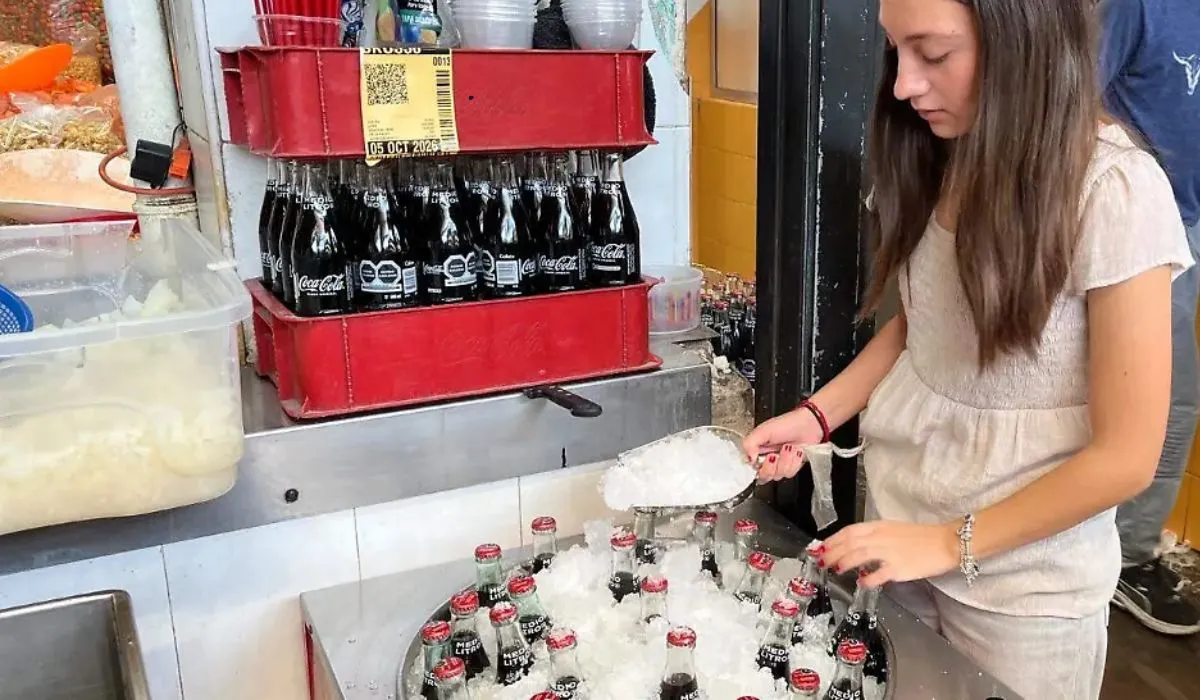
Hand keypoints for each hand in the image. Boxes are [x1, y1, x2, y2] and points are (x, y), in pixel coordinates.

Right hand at [743, 408, 826, 482]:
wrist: (807, 426)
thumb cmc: (786, 425)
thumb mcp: (762, 431)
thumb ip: (749, 444)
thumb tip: (748, 460)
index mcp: (755, 451)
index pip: (750, 469)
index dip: (757, 467)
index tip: (764, 457)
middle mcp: (766, 460)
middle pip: (764, 476)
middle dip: (772, 465)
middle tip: (775, 454)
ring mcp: (779, 465)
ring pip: (778, 475)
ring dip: (785, 460)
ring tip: (788, 448)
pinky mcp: (791, 468)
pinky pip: (790, 473)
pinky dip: (794, 461)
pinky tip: (795, 452)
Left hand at [816, 520, 959, 587]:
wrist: (946, 542)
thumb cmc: (922, 537)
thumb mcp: (894, 530)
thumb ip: (875, 537)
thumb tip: (856, 547)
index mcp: (879, 526)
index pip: (850, 531)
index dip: (833, 539)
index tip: (822, 547)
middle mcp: (882, 537)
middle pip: (850, 542)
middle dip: (832, 552)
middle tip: (821, 561)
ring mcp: (890, 552)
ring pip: (859, 554)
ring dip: (844, 562)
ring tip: (836, 569)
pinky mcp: (899, 567)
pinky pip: (879, 573)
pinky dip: (867, 578)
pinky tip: (861, 583)